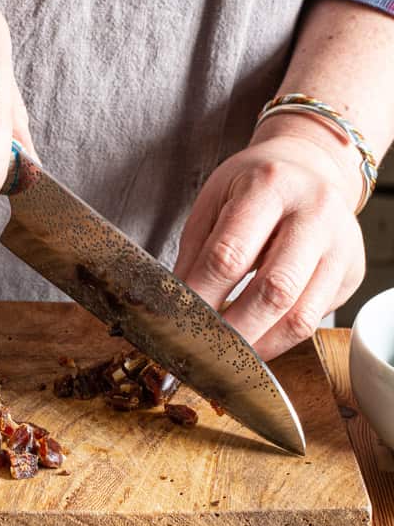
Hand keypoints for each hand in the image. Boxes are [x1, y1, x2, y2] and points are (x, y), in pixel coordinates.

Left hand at [174, 119, 365, 360]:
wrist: (309, 167)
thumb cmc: (251, 185)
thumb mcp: (213, 201)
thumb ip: (195, 252)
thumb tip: (174, 306)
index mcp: (269, 186)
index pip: (230, 253)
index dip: (200, 295)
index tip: (175, 321)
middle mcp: (314, 213)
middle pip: (274, 289)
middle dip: (231, 330)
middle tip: (199, 350)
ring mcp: (340, 246)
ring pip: (301, 315)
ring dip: (257, 345)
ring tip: (224, 358)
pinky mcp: (351, 273)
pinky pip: (314, 320)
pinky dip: (278, 340)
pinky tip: (252, 345)